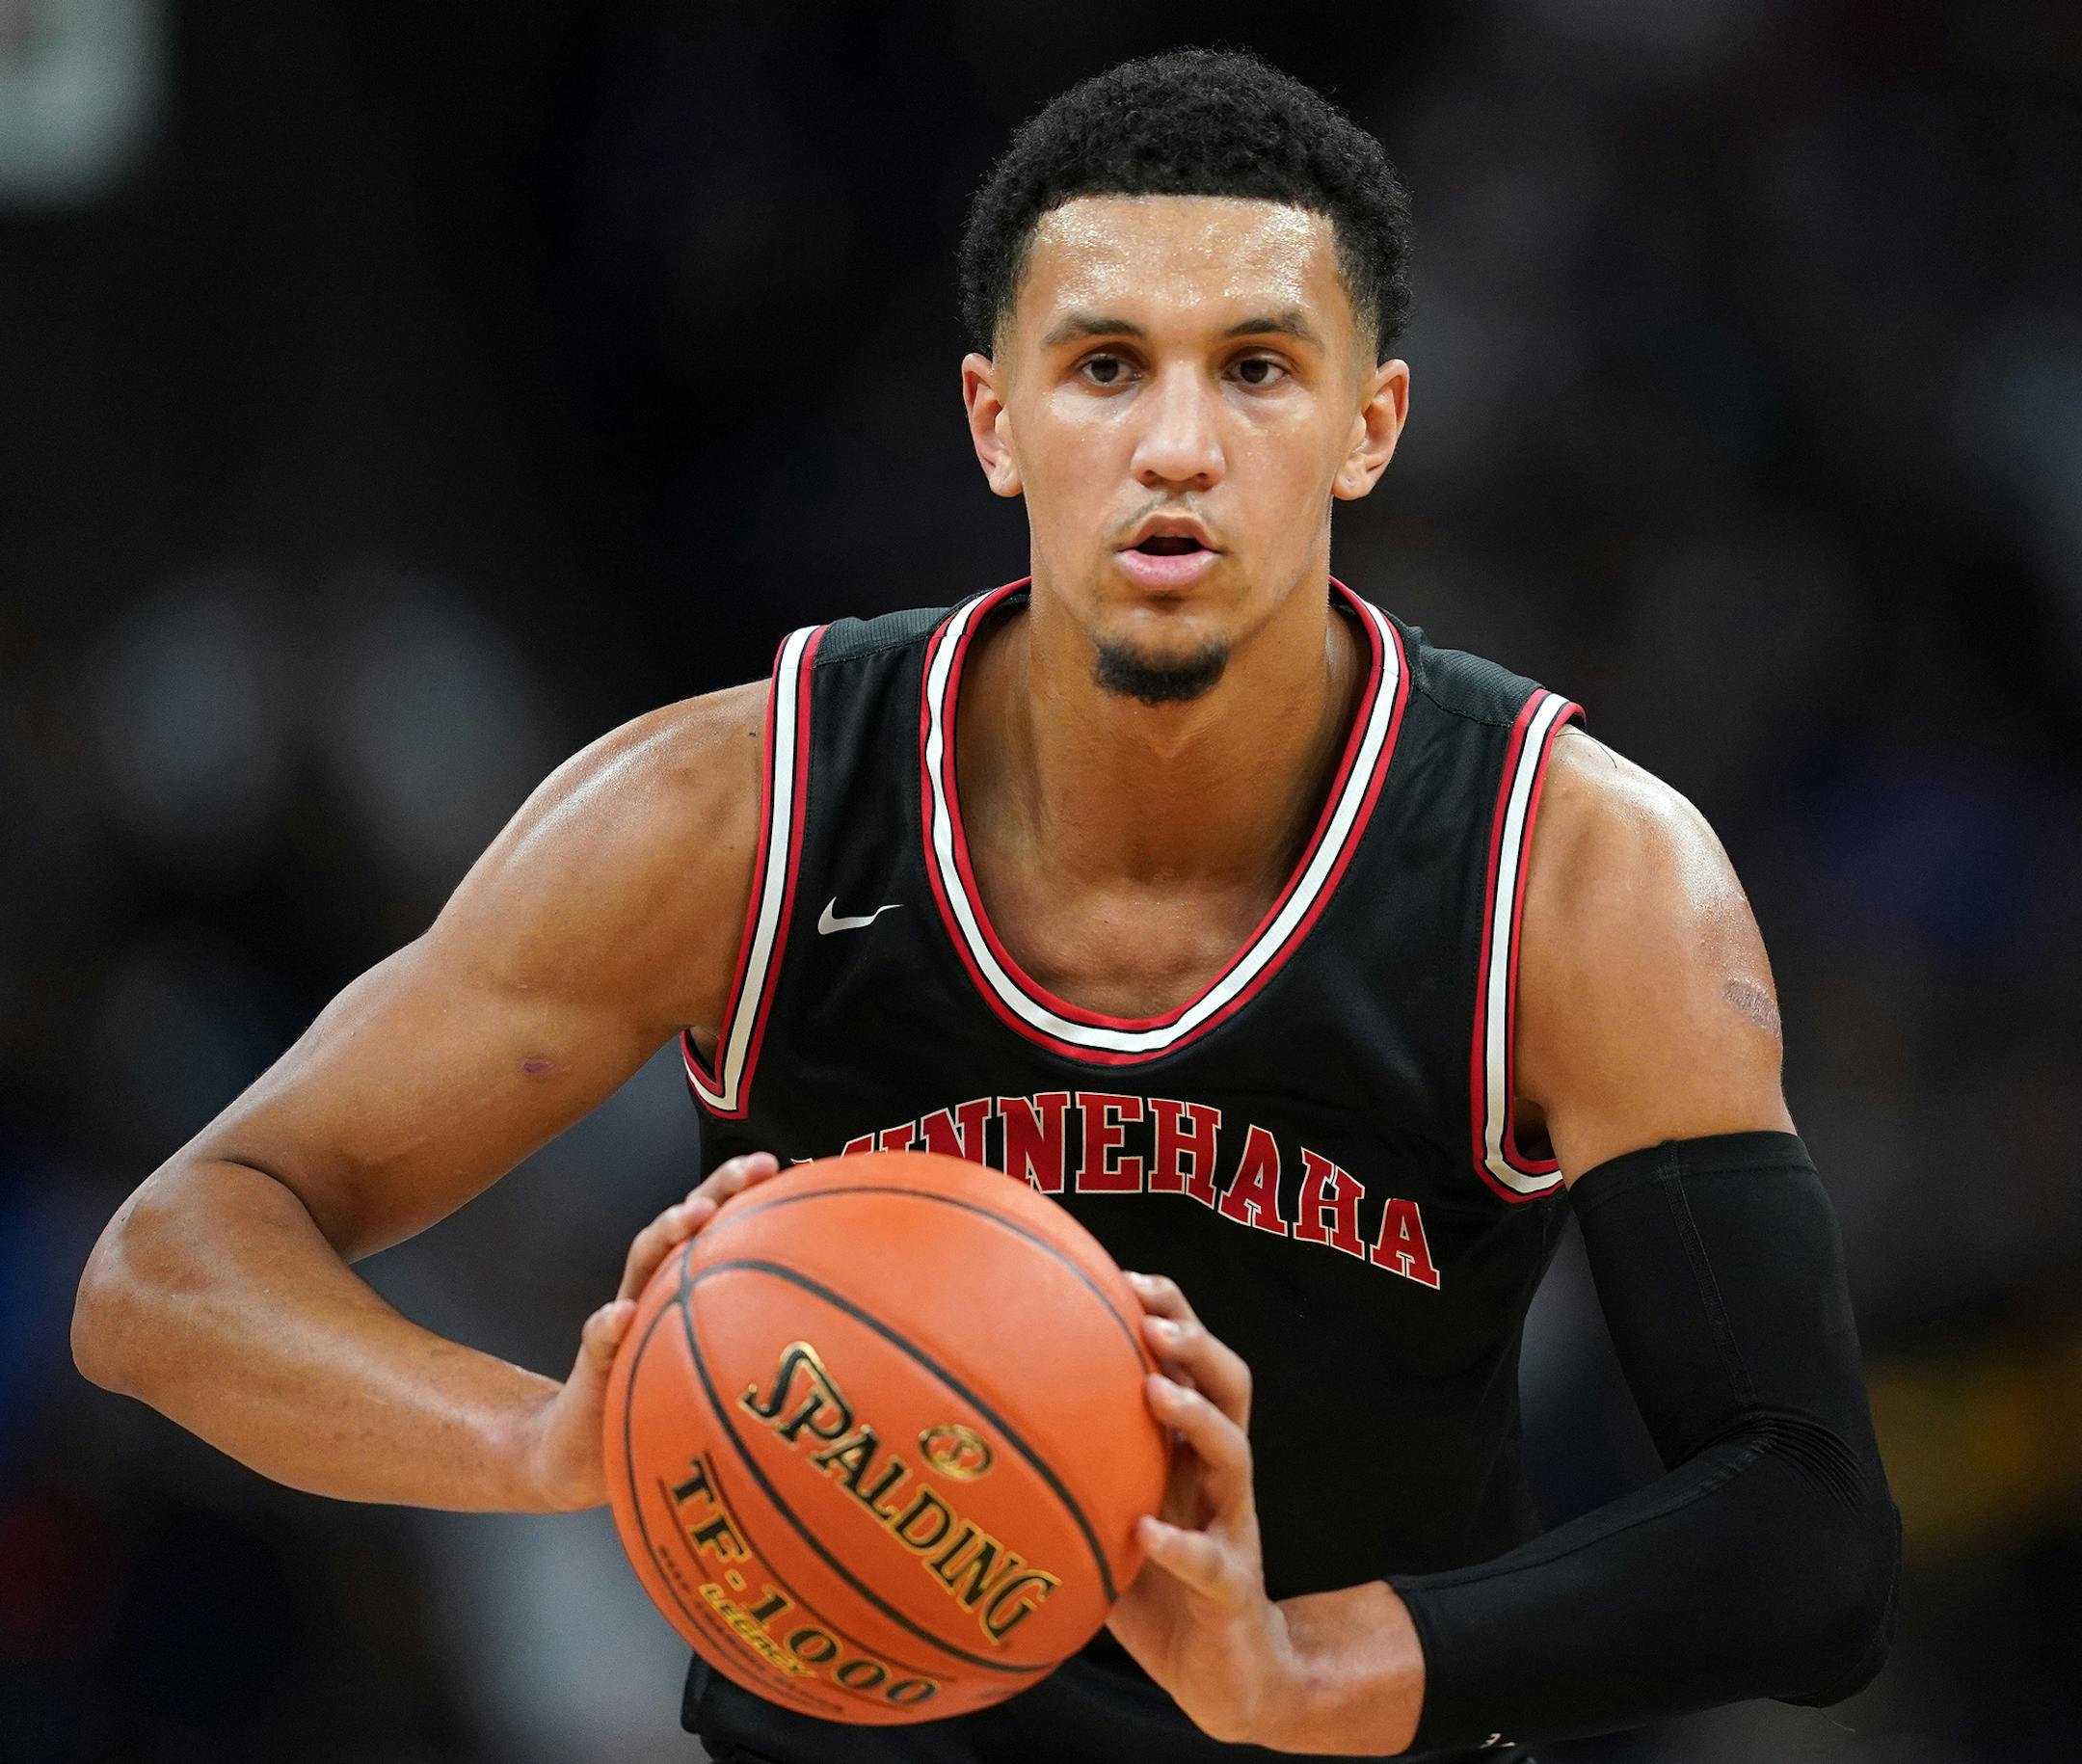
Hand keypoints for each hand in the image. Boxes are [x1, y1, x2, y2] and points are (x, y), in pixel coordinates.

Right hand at [513, 1150, 779, 1510]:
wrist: (591, 1447)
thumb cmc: (669, 1399)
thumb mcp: (724, 1372)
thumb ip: (761, 1348)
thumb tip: (839, 1341)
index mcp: (690, 1281)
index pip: (721, 1222)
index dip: (747, 1189)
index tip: (782, 1166)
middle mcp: (656, 1285)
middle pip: (685, 1222)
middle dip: (717, 1188)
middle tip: (751, 1169)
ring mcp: (623, 1315)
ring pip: (643, 1261)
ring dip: (665, 1234)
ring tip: (691, 1219)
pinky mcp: (595, 1358)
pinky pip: (598, 1337)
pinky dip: (608, 1324)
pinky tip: (620, 1315)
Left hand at [1104, 1271, 1297, 1746]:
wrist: (1227, 1677)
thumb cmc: (1157, 1591)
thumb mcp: (1107, 1521)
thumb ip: (1069, 1477)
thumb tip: (968, 1433)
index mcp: (1190, 1453)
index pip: (1193, 1363)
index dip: (1171, 1312)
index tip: (1125, 1275)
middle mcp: (1216, 1477)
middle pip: (1230, 1386)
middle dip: (1196, 1342)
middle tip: (1152, 1320)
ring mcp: (1232, 1527)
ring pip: (1234, 1455)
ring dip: (1196, 1417)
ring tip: (1155, 1391)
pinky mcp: (1233, 1587)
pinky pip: (1212, 1560)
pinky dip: (1180, 1542)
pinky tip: (1147, 1529)